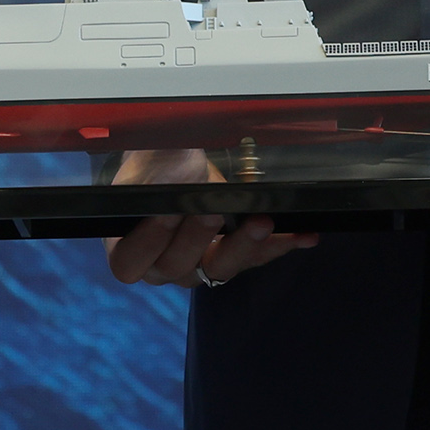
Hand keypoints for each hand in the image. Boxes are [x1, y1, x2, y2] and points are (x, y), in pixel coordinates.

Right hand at [102, 147, 317, 289]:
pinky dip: (280, 244)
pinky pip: (256, 258)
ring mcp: (200, 267)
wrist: (180, 165)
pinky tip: (302, 233)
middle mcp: (162, 266)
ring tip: (262, 222)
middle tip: (214, 210)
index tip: (169, 210)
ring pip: (221, 269)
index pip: (129, 262)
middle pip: (178, 267)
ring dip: (244, 246)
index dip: (150, 240)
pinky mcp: (233, 259)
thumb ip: (157, 166)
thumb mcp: (148, 161)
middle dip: (199, 237)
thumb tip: (176, 168)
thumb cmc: (155, 165)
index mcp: (127, 248)